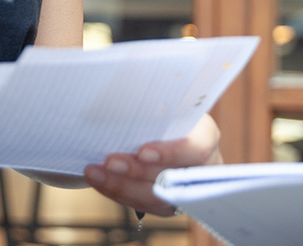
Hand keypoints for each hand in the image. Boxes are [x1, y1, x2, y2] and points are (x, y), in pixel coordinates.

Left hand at [81, 113, 219, 215]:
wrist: (159, 127)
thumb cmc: (162, 110)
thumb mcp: (165, 102)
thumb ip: (154, 105)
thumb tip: (127, 95)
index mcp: (206, 137)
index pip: (198, 149)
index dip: (172, 153)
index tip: (143, 152)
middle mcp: (203, 168)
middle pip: (173, 178)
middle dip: (138, 172)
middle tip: (110, 162)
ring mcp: (187, 191)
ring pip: (157, 199)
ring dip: (122, 186)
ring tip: (96, 172)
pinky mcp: (168, 205)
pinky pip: (143, 205)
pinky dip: (118, 192)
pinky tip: (99, 180)